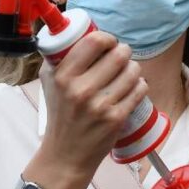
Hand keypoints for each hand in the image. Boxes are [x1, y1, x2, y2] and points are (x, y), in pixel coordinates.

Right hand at [35, 32, 147, 180]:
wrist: (65, 155)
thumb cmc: (59, 115)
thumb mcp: (49, 83)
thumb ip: (59, 57)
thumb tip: (77, 33)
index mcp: (63, 76)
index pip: (94, 42)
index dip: (107, 38)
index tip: (108, 43)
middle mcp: (81, 90)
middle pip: (119, 54)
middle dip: (124, 51)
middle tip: (121, 56)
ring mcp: (100, 105)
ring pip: (133, 71)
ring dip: (133, 68)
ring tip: (127, 72)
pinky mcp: (116, 118)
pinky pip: (139, 90)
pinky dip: (139, 85)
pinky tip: (132, 87)